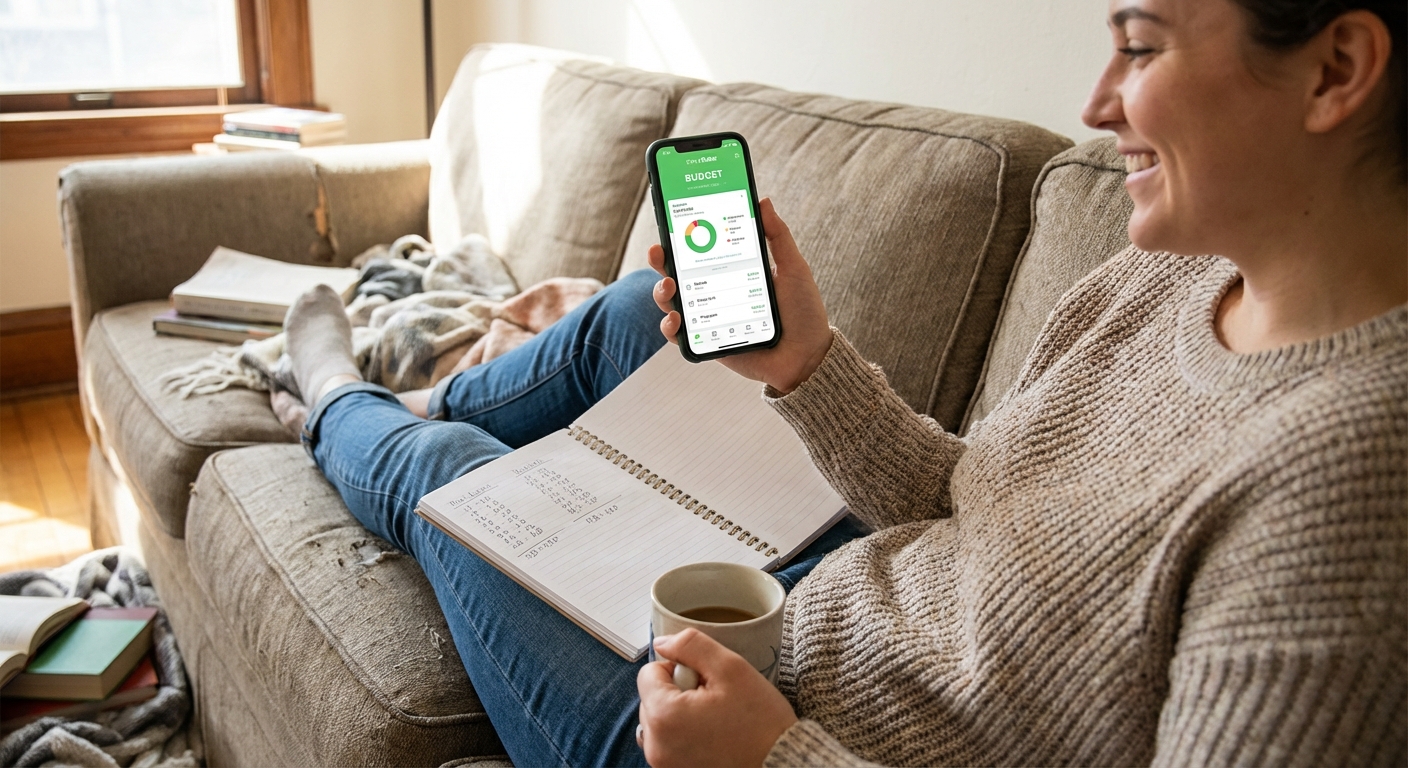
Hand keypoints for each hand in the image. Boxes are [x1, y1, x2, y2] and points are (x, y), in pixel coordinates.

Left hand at [637, 629, 797, 767]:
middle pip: (652, 698)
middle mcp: (655, 744)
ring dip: (679, 714)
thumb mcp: (731, 668)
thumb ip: (691, 646)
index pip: (648, 674)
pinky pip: (667, 743)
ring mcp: (663, 763)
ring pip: (659, 721)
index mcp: (664, 715)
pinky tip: (712, 737)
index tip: (705, 680)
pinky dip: (684, 736)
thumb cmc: (760, 722)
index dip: (678, 668)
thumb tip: (662, 642)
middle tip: (714, 700)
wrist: (782, 764)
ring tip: (713, 720)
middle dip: (678, 692)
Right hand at [648, 198, 832, 393]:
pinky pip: (678, 335)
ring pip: (671, 301)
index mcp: (732, 270)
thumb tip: (763, 200)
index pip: (700, 249)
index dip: (681, 235)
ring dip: (661, 291)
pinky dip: (669, 326)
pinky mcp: (706, 342)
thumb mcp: (793, 268)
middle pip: (677, 272)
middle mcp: (715, 292)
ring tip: (669, 286)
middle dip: (660, 260)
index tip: (670, 219)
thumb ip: (778, 236)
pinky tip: (676, 318)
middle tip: (658, 251)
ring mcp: (708, 317)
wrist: (808, 356)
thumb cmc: (803, 311)